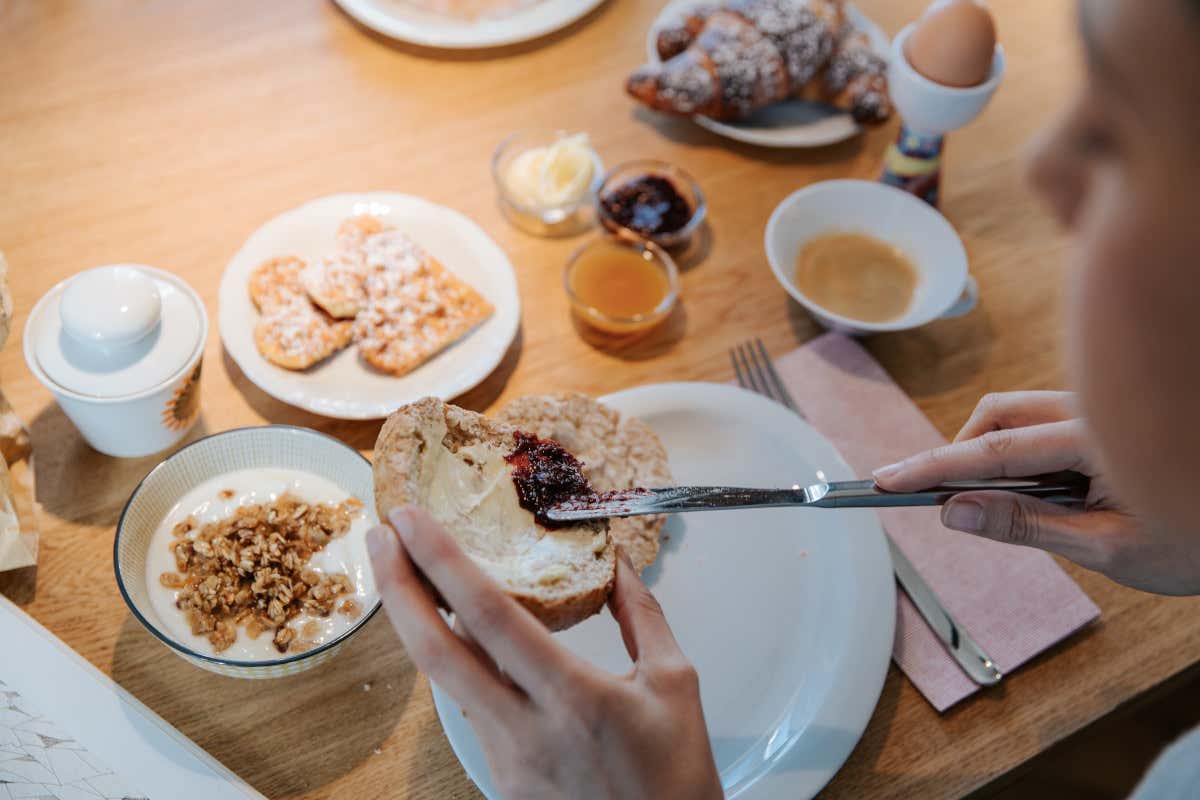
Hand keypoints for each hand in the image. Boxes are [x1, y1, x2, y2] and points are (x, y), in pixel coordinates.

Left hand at [367, 507, 721, 799]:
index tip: (411, 520)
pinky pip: (469, 707)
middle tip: (378, 536)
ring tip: (408, 576)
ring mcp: (505, 760)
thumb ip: (642, 614)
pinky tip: (453, 633)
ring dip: (419, 624)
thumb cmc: (676, 777)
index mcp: (573, 697)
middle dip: (398, 588)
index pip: (489, 614)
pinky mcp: (500, 779)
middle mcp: (525, 730)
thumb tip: (617, 561)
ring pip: (446, 680)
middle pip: (437, 651)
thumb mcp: (675, 683)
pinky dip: (454, 662)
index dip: (441, 561)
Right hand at [873, 391, 1199, 594]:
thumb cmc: (1194, 540)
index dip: (933, 467)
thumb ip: (1025, 525)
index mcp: (1095, 443)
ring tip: (1013, 504)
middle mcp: (1093, 414)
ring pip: (1016, 414)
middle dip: (961, 453)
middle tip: (952, 502)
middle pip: (998, 415)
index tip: (887, 479)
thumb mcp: (1106, 548)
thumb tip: (955, 511)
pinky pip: (1040, 421)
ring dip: (992, 452)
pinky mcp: (1099, 420)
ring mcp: (1096, 412)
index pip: (993, 453)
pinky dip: (1019, 451)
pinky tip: (1045, 490)